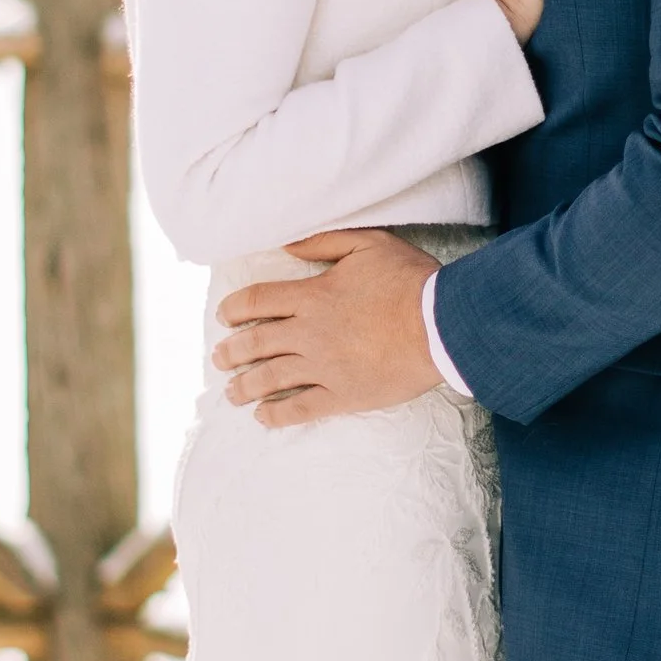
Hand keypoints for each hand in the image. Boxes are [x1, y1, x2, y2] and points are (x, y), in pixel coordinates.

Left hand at [212, 227, 439, 426]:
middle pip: (256, 343)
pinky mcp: (343, 395)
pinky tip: (263, 418)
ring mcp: (324, 367)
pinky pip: (301, 409)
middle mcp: (309, 334)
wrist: (442, 326)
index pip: (257, 301)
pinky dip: (277, 415)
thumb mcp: (367, 245)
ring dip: (245, 387)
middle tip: (218, 358)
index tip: (222, 316)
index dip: (234, 308)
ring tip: (231, 393)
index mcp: (312, 297)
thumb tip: (287, 246)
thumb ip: (323, 242)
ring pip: (271, 379)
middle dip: (231, 352)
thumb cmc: (409, 281)